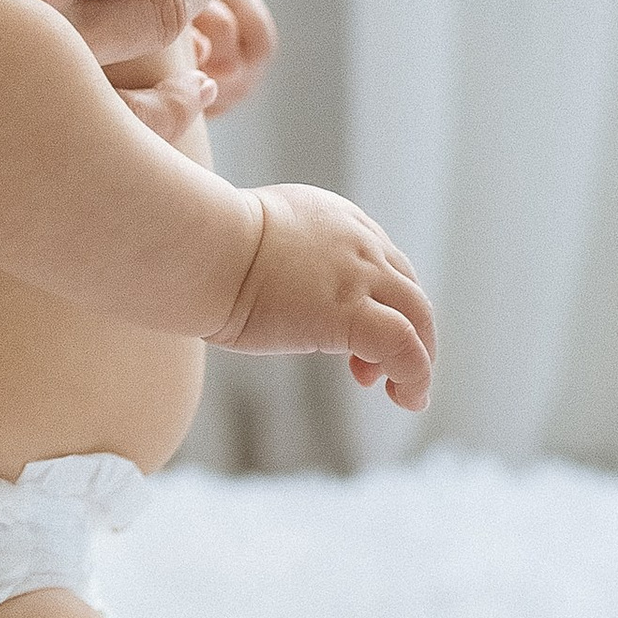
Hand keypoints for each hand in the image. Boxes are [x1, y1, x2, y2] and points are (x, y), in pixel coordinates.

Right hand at [211, 185, 435, 411]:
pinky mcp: (352, 314)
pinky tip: (406, 398)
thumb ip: (276, 259)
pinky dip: (415, 376)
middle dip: (407, 331)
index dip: (379, 301)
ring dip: (418, 357)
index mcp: (334, 219)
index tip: (357, 340)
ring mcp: (359, 276)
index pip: (380, 261)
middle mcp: (357, 242)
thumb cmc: (201, 250)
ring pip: (418, 316)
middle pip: (407, 287)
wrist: (199, 251)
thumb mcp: (251, 240)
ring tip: (402, 393)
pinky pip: (405, 347)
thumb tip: (266, 290)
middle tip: (377, 371)